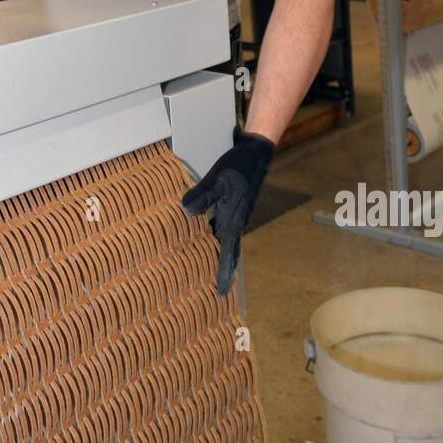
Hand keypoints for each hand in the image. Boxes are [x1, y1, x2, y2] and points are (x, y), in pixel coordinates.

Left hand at [181, 129, 273, 294]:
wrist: (256, 153)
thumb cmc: (237, 165)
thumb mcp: (216, 178)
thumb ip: (201, 195)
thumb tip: (187, 211)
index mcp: (233, 218)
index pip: (228, 251)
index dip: (224, 270)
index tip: (222, 290)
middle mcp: (236, 220)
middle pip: (229, 250)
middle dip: (224, 269)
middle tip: (220, 289)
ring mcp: (237, 214)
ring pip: (226, 239)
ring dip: (219, 253)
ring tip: (210, 268)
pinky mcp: (235, 206)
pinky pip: (225, 227)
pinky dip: (217, 236)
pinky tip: (206, 236)